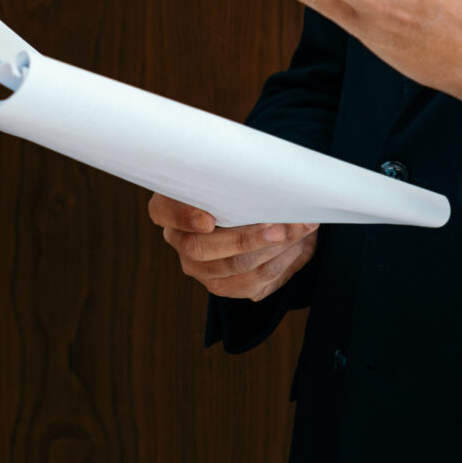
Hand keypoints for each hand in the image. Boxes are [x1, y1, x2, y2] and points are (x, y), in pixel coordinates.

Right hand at [149, 193, 318, 299]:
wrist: (267, 217)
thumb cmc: (244, 188)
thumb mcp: (235, 176)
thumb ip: (236, 176)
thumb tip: (265, 178)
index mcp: (170, 208)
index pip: (163, 212)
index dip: (183, 217)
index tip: (208, 220)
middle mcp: (181, 241)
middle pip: (202, 248)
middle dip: (245, 239)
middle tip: (278, 228)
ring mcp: (200, 268)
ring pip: (234, 266)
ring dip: (272, 249)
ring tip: (298, 229)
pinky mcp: (224, 286)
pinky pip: (253, 283)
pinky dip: (280, 263)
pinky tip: (297, 244)